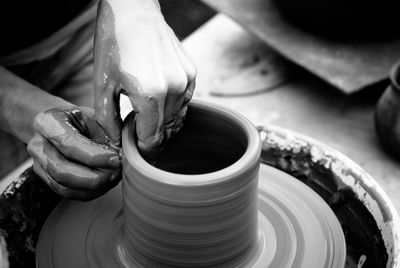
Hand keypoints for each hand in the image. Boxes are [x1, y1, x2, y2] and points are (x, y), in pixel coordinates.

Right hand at [27, 106, 120, 200]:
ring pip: (63, 186)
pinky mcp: (45, 178)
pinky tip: (104, 185)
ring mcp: (39, 164)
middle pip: (62, 170)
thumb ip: (108, 128)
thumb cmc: (80, 118)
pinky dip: (88, 193)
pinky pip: (66, 193)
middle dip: (94, 177)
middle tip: (117, 172)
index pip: (69, 143)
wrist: (61, 123)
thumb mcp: (95, 114)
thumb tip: (122, 149)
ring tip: (113, 179)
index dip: (95, 155)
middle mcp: (38, 145)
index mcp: (47, 122)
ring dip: (92, 187)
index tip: (116, 158)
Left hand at [94, 0, 195, 157]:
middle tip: (141, 142)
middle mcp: (174, 89)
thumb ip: (108, 119)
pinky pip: (186, 101)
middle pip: (168, 130)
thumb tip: (117, 141)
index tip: (136, 153)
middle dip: (154, 140)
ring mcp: (186, 80)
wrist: (134, 11)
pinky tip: (160, 105)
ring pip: (179, 118)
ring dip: (164, 125)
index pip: (152, 137)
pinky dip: (174, 108)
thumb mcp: (102, 84)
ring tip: (149, 124)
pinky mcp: (191, 72)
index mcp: (150, 95)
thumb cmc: (114, 43)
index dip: (144, 150)